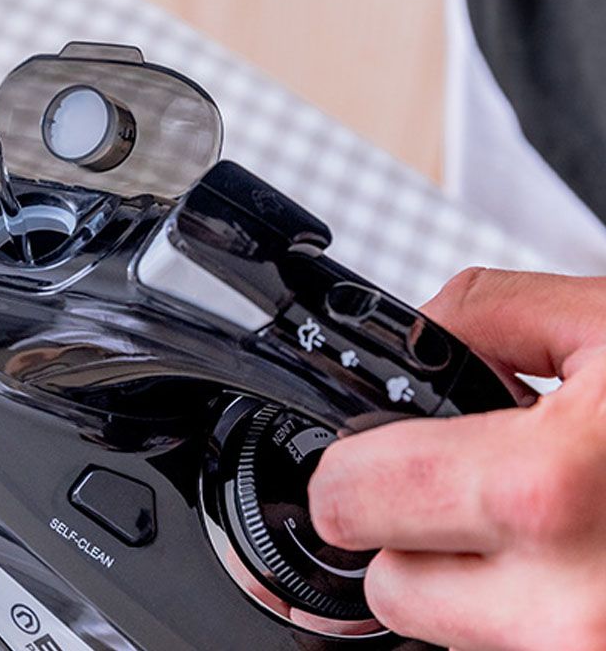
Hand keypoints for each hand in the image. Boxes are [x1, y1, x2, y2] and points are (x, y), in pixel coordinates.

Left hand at [308, 268, 605, 649]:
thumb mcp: (603, 321)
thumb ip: (483, 312)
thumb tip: (413, 331)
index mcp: (542, 490)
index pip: (350, 504)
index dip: (349, 467)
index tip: (368, 455)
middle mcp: (569, 611)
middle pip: (389, 590)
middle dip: (409, 530)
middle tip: (471, 481)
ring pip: (451, 635)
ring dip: (472, 583)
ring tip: (541, 517)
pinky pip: (517, 650)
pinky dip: (526, 612)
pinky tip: (573, 553)